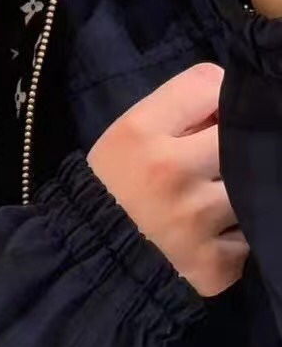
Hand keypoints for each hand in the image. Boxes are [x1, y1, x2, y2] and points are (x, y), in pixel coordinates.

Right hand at [86, 63, 249, 299]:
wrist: (91, 257)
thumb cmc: (114, 184)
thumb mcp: (128, 133)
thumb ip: (178, 108)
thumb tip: (234, 106)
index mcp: (139, 131)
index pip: (209, 83)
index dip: (216, 97)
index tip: (209, 118)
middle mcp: (168, 171)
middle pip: (241, 132)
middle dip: (236, 142)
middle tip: (219, 159)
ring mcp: (194, 219)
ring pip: (254, 184)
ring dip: (242, 189)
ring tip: (214, 198)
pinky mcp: (214, 263)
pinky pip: (252, 236)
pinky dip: (241, 233)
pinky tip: (216, 234)